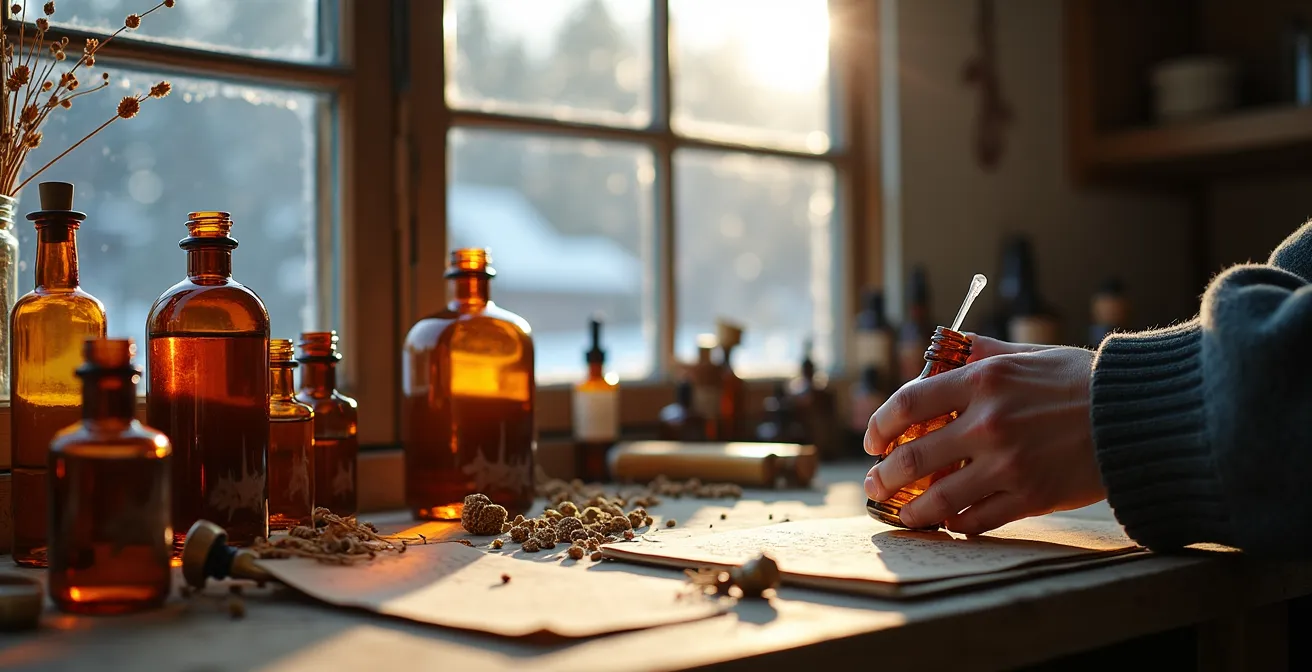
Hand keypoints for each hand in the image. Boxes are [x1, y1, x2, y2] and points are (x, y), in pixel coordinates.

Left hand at [862, 335, 1105, 533]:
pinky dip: (957, 524)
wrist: (1142, 417)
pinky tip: (950, 523)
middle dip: (884, 477)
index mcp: (984, 380)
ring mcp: (1008, 464)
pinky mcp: (1031, 496)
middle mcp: (989, 422)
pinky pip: (978, 519)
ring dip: (912, 512)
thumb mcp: (1030, 354)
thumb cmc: (1085, 381)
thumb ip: (984, 354)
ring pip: (940, 498)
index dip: (880, 425)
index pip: (909, 403)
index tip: (873, 440)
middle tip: (874, 485)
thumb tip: (944, 352)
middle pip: (913, 458)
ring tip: (903, 516)